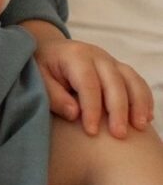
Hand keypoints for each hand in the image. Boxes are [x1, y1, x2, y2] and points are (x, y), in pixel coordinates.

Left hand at [25, 25, 154, 136]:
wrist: (50, 49)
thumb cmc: (43, 67)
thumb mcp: (39, 79)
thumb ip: (54, 96)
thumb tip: (74, 114)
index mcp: (75, 56)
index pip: (88, 83)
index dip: (91, 108)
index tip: (91, 132)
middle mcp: (96, 55)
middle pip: (114, 81)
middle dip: (118, 109)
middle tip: (118, 135)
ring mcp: (111, 61)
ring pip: (131, 80)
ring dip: (137, 103)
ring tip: (139, 127)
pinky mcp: (119, 69)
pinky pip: (137, 81)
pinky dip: (144, 99)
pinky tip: (146, 118)